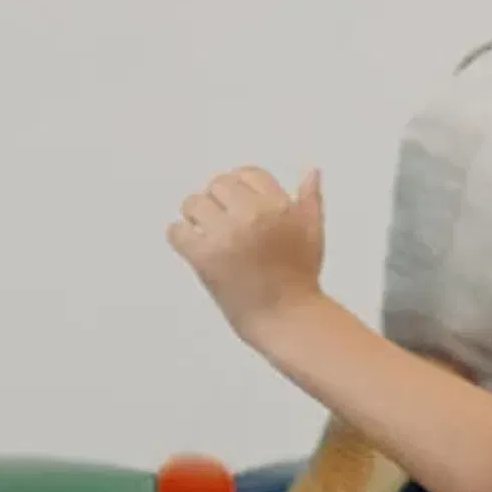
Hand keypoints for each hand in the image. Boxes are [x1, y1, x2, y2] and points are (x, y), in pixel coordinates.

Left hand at [169, 162, 328, 334]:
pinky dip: (180, 237)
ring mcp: (226, 236)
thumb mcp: (313, 234)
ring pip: (193, 204)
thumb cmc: (300, 279)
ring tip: (205, 232)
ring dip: (195, 216)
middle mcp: (252, 216)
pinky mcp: (205, 258)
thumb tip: (312, 172)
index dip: (241, 186)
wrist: (285, 319)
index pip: (247, 174)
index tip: (239, 203)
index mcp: (278, 206)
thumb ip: (310, 200)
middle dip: (217, 200)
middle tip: (222, 221)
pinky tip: (193, 246)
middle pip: (218, 185)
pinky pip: (178, 232)